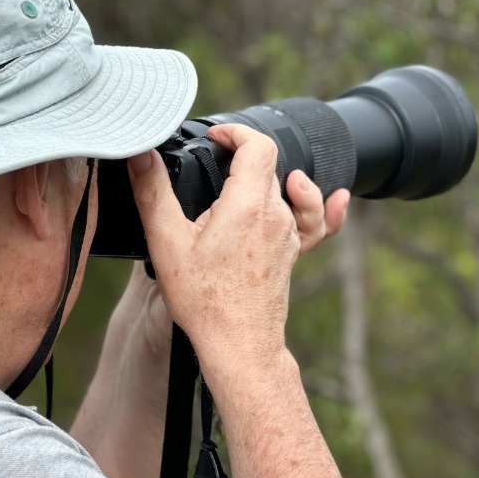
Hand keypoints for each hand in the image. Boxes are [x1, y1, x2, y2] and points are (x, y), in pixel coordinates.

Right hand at [127, 124, 340, 371]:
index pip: (257, 145)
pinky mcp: (293, 253)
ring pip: (286, 191)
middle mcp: (276, 214)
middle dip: (239, 159)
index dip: (235, 132)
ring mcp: (289, 235)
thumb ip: (152, 192)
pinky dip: (322, 206)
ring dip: (264, 180)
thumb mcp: (167, 242)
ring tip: (241, 182)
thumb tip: (139, 154)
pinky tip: (339, 197)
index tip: (214, 137)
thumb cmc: (204, 300)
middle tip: (208, 168)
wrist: (237, 345)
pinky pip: (317, 223)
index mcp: (248, 203)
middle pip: (267, 167)